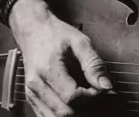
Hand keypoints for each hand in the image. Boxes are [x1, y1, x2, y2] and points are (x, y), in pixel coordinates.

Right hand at [9, 0, 112, 115]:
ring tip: (87, 96)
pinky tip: (75, 101)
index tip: (101, 88)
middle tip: (96, 93)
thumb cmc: (55, 34)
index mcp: (49, 69)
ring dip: (75, 112)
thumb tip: (106, 85)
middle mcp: (37, 86)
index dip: (91, 96)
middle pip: (64, 112)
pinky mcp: (32, 100)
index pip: (71, 97)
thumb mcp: (80, 42)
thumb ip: (94, 64)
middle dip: (85, 107)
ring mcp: (32, 95)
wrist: (34, 31)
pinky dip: (65, 112)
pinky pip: (49, 116)